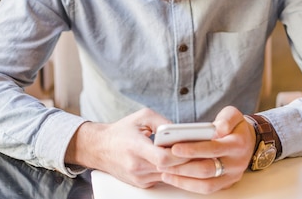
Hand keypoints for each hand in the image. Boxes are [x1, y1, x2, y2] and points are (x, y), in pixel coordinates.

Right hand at [65, 108, 189, 187]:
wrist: (99, 148)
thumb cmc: (121, 131)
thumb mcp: (141, 117)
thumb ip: (163, 122)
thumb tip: (182, 131)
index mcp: (135, 147)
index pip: (163, 158)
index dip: (180, 154)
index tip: (191, 146)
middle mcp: (136, 166)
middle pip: (170, 169)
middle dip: (187, 161)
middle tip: (202, 152)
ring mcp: (139, 178)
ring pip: (169, 176)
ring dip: (181, 167)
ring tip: (194, 156)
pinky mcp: (141, 184)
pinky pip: (162, 179)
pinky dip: (172, 171)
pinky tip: (178, 162)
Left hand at [157, 106, 255, 193]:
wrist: (249, 141)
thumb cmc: (236, 127)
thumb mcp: (234, 115)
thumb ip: (227, 119)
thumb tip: (218, 129)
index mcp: (238, 144)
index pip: (213, 149)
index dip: (193, 149)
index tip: (174, 148)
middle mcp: (236, 163)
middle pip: (207, 170)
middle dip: (183, 167)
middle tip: (163, 163)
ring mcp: (231, 176)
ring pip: (206, 185)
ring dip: (183, 180)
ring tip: (164, 172)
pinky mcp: (225, 184)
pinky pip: (206, 189)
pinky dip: (188, 185)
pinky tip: (173, 178)